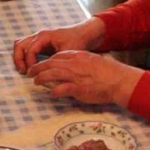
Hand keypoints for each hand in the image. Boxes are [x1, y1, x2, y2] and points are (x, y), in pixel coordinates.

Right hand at [12, 20, 104, 73]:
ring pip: (20, 46)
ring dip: (19, 58)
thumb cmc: (77, 41)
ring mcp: (37, 39)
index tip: (35, 73)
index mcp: (44, 36)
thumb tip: (49, 74)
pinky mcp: (40, 44)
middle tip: (24, 72)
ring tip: (25, 71)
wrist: (84, 34)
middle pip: (19, 45)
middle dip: (19, 60)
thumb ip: (57, 62)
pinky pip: (26, 49)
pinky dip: (24, 58)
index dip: (30, 62)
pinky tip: (31, 68)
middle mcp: (38, 36)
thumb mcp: (68, 52)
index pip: (30, 49)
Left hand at [26, 50, 142, 106]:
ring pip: (52, 74)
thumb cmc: (109, 72)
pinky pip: (61, 89)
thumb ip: (82, 63)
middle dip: (38, 67)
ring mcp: (76, 76)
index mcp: (78, 56)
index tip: (42, 65)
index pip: (58, 56)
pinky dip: (54, 91)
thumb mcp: (94, 61)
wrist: (119, 80)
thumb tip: (74, 68)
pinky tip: (51, 93)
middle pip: (51, 63)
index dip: (47, 61)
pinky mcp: (78, 88)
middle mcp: (74, 64)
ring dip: (41, 78)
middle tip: (30, 72)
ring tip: (35, 81)